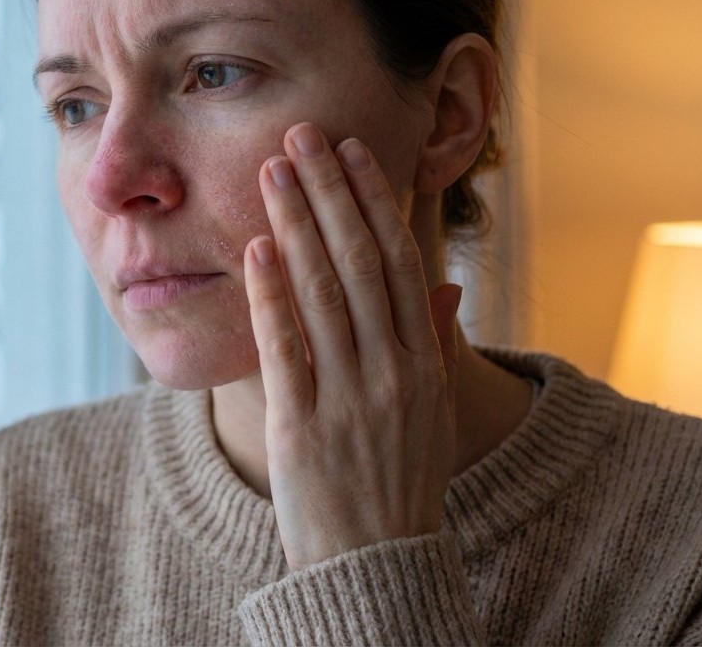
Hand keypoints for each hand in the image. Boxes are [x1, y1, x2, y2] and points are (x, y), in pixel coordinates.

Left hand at [244, 122, 462, 570]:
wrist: (377, 567)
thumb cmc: (400, 482)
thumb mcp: (432, 412)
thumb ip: (435, 345)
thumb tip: (447, 285)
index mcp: (425, 363)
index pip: (401, 262)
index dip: (376, 201)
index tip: (353, 151)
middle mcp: (394, 372)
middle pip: (362, 262)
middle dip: (330, 192)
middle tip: (303, 135)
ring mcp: (350, 398)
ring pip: (323, 292)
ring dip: (296, 224)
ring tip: (272, 170)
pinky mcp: (304, 426)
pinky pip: (286, 347)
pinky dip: (270, 294)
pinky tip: (254, 247)